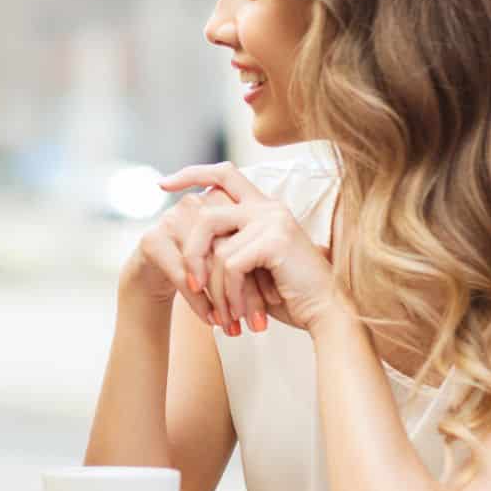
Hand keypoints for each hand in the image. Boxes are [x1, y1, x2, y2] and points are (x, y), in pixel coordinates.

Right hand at [122, 174, 275, 333]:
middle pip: (229, 249)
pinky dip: (198, 300)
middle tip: (257, 322)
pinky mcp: (153, 240)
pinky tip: (210, 319)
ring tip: (233, 326)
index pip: (250, 235)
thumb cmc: (201, 266)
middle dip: (246, 290)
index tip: (276, 301)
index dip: (262, 269)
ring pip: (207, 264)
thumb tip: (285, 288)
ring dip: (222, 299)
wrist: (154, 272)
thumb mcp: (230, 259)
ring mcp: (172, 219)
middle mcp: (197, 204)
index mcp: (222, 200)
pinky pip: (182, 274)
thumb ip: (254, 258)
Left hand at [157, 163, 341, 333]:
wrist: (327, 314)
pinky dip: (231, 295)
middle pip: (207, 215)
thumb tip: (188, 249)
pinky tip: (241, 314)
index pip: (224, 174)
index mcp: (264, 208)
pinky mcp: (275, 240)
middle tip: (190, 285)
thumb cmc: (289, 296)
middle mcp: (268, 207)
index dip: (192, 173)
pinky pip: (231, 266)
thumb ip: (228, 248)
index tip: (163, 184)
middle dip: (191, 253)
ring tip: (226, 317)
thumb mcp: (252, 268)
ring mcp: (273, 220)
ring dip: (216, 290)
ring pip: (217, 250)